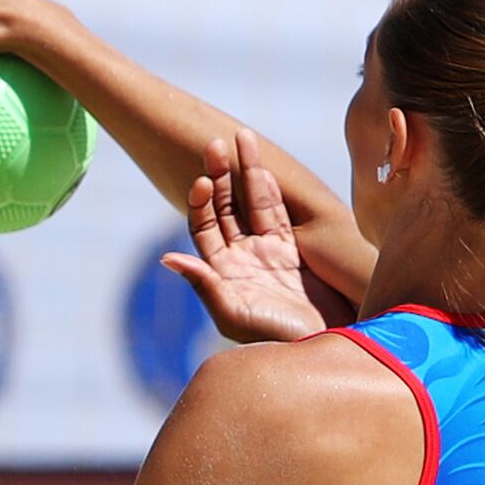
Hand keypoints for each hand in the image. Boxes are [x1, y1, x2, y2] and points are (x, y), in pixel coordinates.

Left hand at [164, 129, 355, 342]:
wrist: (319, 346)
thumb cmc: (273, 338)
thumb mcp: (232, 314)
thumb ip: (203, 283)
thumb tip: (166, 257)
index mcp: (220, 271)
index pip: (202, 226)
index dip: (201, 202)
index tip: (204, 180)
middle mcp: (239, 258)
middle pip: (224, 208)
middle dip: (220, 176)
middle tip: (216, 143)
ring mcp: (266, 254)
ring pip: (252, 205)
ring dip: (246, 173)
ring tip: (242, 138)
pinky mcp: (291, 255)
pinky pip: (278, 215)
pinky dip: (271, 191)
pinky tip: (263, 169)